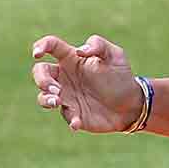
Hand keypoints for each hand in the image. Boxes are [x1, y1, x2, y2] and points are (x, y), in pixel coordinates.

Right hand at [31, 34, 145, 132]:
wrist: (132, 104)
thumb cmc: (121, 76)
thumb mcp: (115, 55)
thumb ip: (98, 45)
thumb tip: (79, 51)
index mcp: (71, 59)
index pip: (51, 46)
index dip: (41, 46)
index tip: (37, 53)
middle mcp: (64, 77)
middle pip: (40, 72)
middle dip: (42, 79)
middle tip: (56, 88)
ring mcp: (67, 96)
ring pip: (43, 96)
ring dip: (46, 99)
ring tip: (57, 102)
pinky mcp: (73, 114)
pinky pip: (65, 117)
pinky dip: (70, 119)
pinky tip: (77, 122)